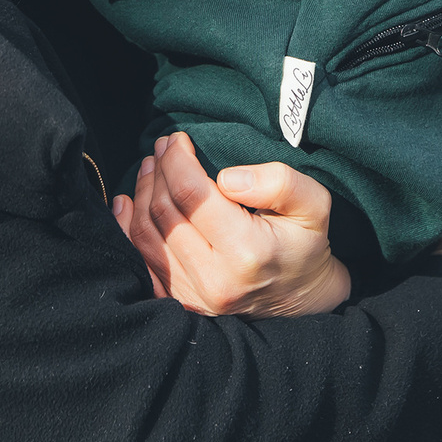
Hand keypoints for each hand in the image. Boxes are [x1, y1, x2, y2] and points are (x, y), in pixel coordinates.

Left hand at [110, 133, 350, 316]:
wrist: (302, 299)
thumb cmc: (306, 243)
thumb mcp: (314, 205)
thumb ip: (279, 183)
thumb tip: (228, 178)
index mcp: (247, 253)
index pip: (193, 195)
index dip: (177, 160)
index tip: (177, 139)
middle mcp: (215, 280)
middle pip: (165, 213)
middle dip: (159, 171)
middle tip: (162, 146)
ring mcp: (194, 296)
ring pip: (147, 234)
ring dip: (142, 194)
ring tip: (150, 167)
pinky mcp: (182, 302)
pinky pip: (142, 262)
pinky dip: (129, 228)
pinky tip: (127, 203)